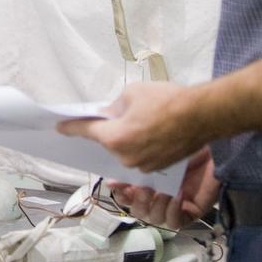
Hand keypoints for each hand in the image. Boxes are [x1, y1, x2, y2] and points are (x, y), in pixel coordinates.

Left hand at [56, 81, 206, 172]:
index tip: (60, 127)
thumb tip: (106, 114)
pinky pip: (140, 154)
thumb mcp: (132, 93)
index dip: (71, 127)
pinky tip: (152, 129)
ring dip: (126, 137)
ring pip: (125, 150)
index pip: (86, 132)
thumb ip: (114, 107)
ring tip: (141, 120)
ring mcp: (143, 165)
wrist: (202, 114)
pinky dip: (140, 144)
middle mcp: (125, 157)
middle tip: (117, 114)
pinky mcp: (158, 167)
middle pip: (108, 142)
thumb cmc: (166, 100)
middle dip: (109, 129)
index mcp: (115, 138)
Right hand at [107, 148, 219, 229]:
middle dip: (138, 202)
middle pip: (139, 211)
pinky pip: (175, 222)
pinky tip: (177, 195)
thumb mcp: (155, 151)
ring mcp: (174, 205)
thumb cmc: (183, 142)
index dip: (120, 194)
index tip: (116, 185)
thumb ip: (134, 161)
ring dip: (156, 206)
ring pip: (155, 218)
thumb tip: (111, 176)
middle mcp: (159, 194)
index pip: (126, 196)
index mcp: (147, 180)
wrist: (212, 146)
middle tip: (144, 188)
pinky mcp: (190, 213)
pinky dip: (173, 210)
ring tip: (163, 192)